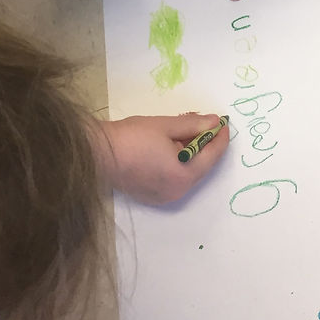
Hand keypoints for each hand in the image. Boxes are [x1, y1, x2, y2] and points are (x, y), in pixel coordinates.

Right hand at [95, 113, 229, 204]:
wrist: (96, 153)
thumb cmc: (131, 137)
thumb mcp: (166, 125)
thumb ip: (194, 125)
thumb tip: (214, 122)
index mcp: (183, 176)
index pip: (212, 156)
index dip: (220, 137)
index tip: (223, 122)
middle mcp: (177, 191)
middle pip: (202, 166)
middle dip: (206, 144)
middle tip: (205, 123)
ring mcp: (164, 196)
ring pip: (188, 172)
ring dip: (192, 153)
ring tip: (186, 132)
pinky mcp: (152, 196)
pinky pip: (175, 178)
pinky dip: (179, 163)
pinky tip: (172, 147)